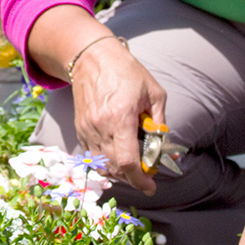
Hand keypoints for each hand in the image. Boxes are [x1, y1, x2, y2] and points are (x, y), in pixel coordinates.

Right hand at [69, 38, 165, 194]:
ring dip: (119, 172)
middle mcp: (100, 127)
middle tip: (147, 173)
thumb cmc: (126, 71)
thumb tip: (164, 148)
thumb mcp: (154, 93)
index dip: (140, 180)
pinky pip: (92, 155)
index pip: (128, 162)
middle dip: (133, 178)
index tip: (151, 187)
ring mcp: (87, 128)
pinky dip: (105, 161)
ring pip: (102, 165)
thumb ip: (159, 123)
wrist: (91, 57)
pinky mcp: (80, 128)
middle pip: (115, 169)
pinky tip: (117, 154)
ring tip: (133, 165)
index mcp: (121, 118)